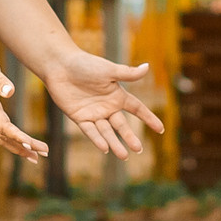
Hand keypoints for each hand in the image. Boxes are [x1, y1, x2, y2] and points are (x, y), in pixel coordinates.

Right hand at [0, 46, 45, 159]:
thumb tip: (11, 92)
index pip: (4, 127)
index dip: (17, 137)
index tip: (31, 145)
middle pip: (6, 137)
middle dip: (25, 147)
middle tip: (45, 152)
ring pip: (3, 138)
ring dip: (19, 148)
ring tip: (36, 157)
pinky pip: (1, 133)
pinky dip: (12, 141)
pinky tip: (21, 146)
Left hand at [36, 48, 165, 160]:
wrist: (60, 66)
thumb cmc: (85, 64)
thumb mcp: (109, 70)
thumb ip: (127, 73)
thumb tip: (147, 67)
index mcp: (117, 95)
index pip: (137, 109)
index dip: (148, 118)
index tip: (161, 130)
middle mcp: (107, 106)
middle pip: (121, 125)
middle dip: (130, 137)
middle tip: (139, 150)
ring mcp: (93, 113)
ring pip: (106, 132)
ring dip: (114, 144)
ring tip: (123, 156)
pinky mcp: (79, 117)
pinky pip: (90, 131)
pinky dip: (97, 139)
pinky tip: (104, 148)